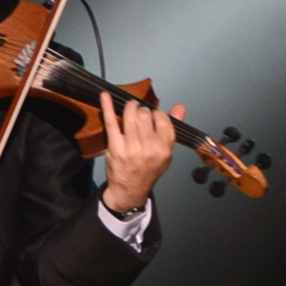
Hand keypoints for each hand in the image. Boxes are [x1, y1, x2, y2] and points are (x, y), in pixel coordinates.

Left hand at [99, 94, 182, 214]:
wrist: (131, 189)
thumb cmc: (150, 169)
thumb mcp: (166, 152)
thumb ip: (173, 128)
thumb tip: (180, 106)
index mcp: (164, 148)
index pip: (162, 118)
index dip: (156, 114)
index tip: (153, 117)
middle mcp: (149, 147)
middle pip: (145, 115)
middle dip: (142, 111)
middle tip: (140, 115)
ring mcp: (131, 147)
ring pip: (130, 115)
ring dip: (130, 107)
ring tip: (130, 108)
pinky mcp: (115, 147)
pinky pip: (111, 122)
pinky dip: (107, 107)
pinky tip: (105, 96)